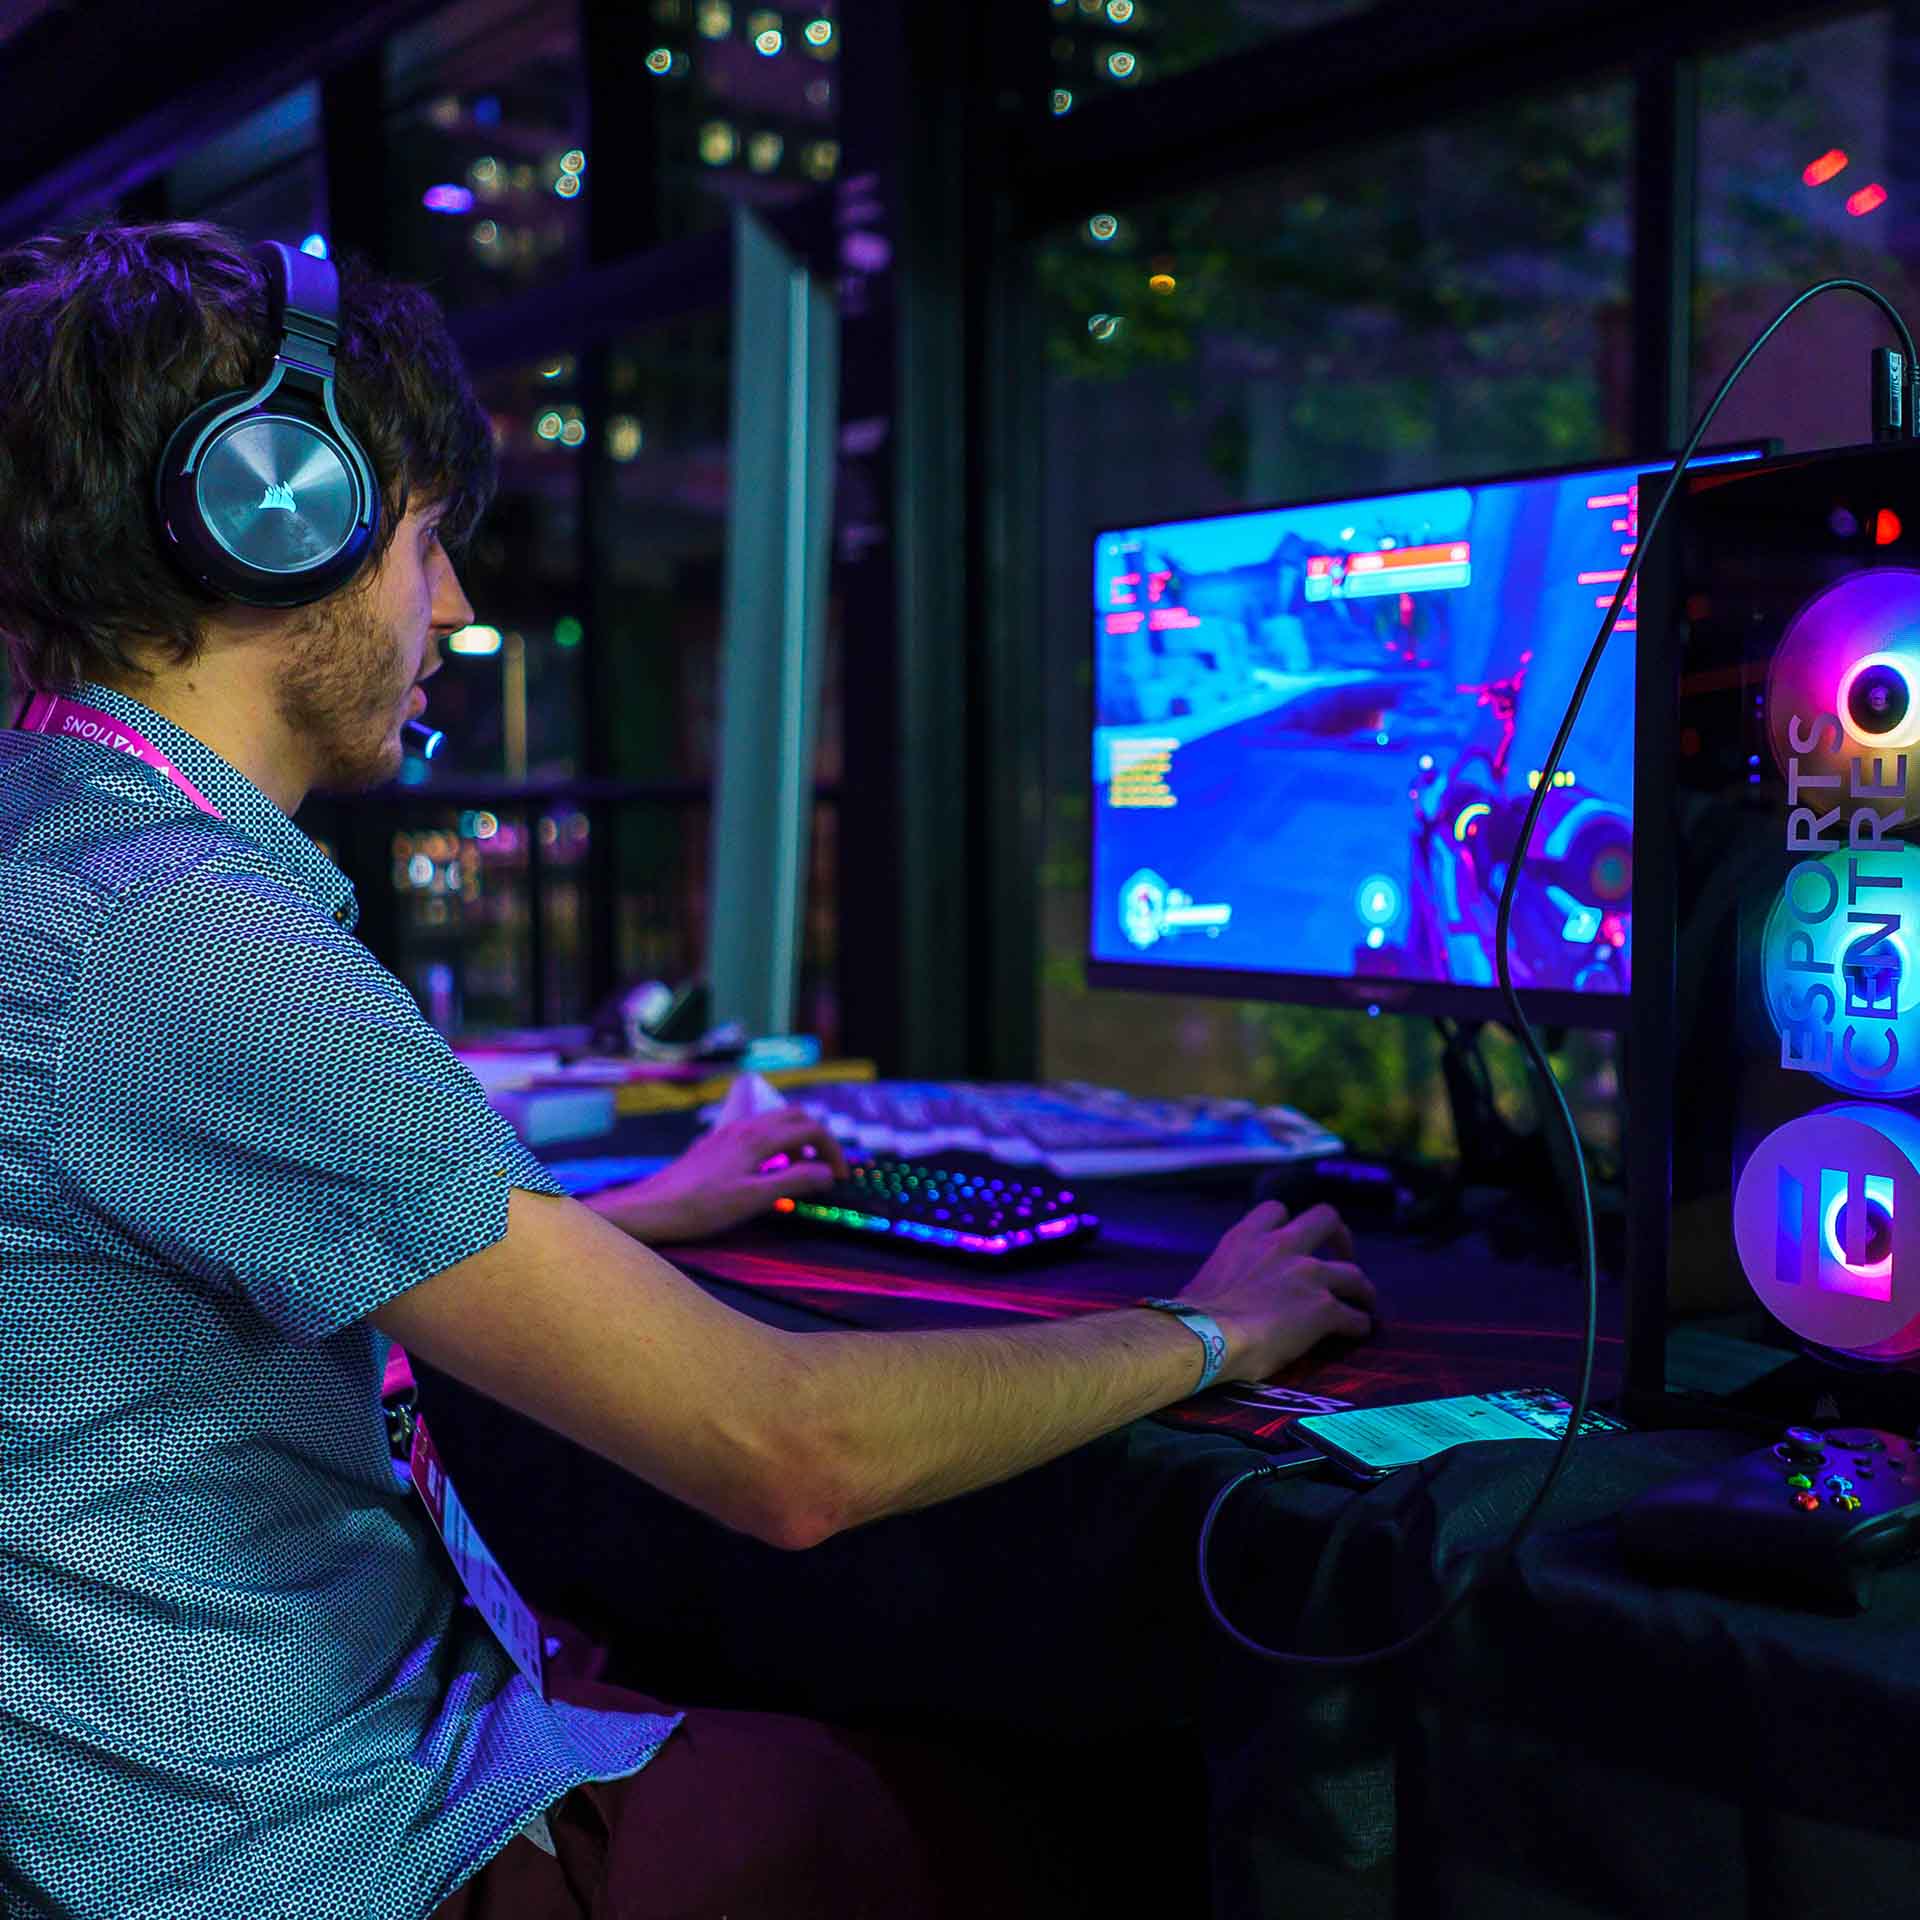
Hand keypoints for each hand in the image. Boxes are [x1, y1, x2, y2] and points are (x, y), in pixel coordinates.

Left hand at [588, 1108, 848, 1243]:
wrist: (651, 1208)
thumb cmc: (702, 1207)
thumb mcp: (753, 1198)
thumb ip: (794, 1182)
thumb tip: (828, 1173)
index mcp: (758, 1137)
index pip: (811, 1129)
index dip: (833, 1151)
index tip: (841, 1178)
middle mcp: (745, 1126)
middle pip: (795, 1116)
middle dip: (818, 1138)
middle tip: (825, 1169)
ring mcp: (728, 1132)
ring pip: (775, 1121)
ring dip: (796, 1140)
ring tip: (799, 1171)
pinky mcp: (716, 1143)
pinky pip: (757, 1131)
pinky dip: (775, 1143)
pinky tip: (766, 1170)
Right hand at [1179, 1201, 1374, 1380]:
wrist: (1208, 1337)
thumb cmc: (1194, 1315)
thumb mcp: (1206, 1276)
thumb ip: (1227, 1273)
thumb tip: (1222, 1294)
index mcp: (1247, 1237)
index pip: (1276, 1209)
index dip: (1290, 1223)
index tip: (1294, 1238)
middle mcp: (1282, 1247)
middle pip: (1327, 1219)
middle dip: (1340, 1238)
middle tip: (1342, 1256)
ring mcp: (1308, 1276)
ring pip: (1353, 1274)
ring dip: (1361, 1289)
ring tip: (1363, 1302)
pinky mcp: (1323, 1309)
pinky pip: (1354, 1317)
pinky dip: (1358, 1324)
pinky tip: (1355, 1332)